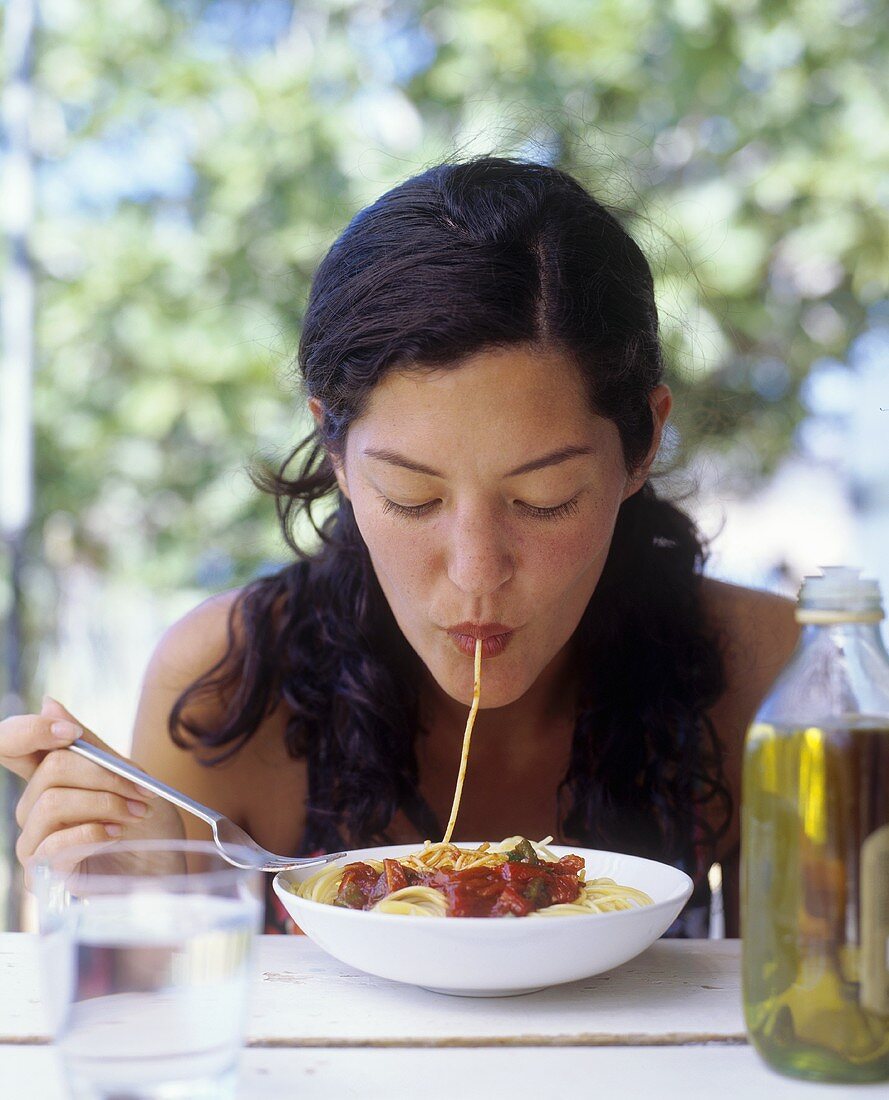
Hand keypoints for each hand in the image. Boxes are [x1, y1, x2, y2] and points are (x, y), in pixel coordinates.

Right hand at [1, 697, 184, 886]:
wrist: (167, 875)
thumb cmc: (150, 827)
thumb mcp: (130, 778)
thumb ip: (91, 747)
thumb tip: (47, 702)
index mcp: (51, 780)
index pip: (9, 746)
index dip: (26, 731)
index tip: (70, 734)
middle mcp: (34, 809)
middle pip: (48, 770)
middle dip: (103, 775)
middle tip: (142, 790)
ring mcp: (35, 844)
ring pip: (51, 804)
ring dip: (104, 804)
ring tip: (136, 813)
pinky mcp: (44, 877)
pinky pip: (52, 844)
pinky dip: (91, 833)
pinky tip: (116, 835)